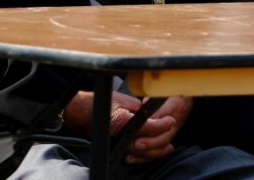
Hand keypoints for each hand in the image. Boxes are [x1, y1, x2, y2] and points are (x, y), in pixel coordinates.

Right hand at [61, 91, 190, 164]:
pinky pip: (135, 154)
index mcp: (124, 122)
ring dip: (157, 150)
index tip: (170, 119)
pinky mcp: (118, 146)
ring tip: (168, 146)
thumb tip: (150, 113)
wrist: (81, 112)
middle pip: (148, 144)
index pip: (149, 127)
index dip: (162, 124)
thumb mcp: (122, 100)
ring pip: (142, 152)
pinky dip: (146, 154)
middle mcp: (121, 136)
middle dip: (163, 138)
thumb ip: (138, 108)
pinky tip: (153, 152)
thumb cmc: (100, 103)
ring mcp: (119, 143)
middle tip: (171, 127)